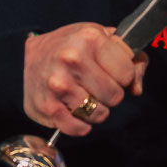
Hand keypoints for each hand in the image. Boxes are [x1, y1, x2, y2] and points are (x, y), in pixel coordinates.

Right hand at [23, 24, 147, 135]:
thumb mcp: (104, 39)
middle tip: (97, 85)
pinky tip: (77, 113)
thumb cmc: (72, 46)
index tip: (111, 71)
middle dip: (111, 94)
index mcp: (89, 38)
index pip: (127, 73)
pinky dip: (82, 125)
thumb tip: (136, 89)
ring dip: (97, 110)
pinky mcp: (47, 106)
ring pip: (100, 114)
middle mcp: (72, 59)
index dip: (123, 76)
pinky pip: (78, 128)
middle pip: (115, 96)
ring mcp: (58, 84)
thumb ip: (132, 60)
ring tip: (86, 96)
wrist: (30, 55)